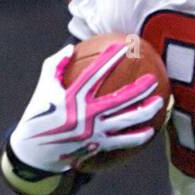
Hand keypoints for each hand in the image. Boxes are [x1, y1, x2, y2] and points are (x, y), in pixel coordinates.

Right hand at [9, 42, 163, 173]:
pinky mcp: (97, 146)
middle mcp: (85, 114)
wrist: (35, 148)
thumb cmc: (39, 110)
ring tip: (159, 101)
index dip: (111, 58)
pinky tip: (150, 130)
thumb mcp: (43, 84)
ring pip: (126, 121)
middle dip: (139, 89)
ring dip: (145, 111)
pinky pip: (122, 141)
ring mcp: (93, 131)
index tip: (125, 46)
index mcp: (72, 97)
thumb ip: (56, 64)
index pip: (96, 74)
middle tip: (153, 78)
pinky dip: (137, 137)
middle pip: (119, 99)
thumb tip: (72, 46)